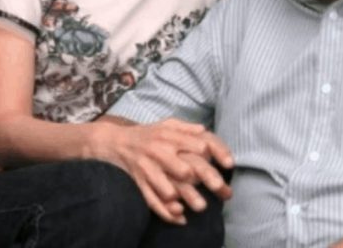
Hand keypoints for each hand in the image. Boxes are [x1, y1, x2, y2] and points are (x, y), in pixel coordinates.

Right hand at [105, 118, 232, 222]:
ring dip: (187, 198)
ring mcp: (149, 169)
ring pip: (170, 188)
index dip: (216, 154)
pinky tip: (180, 217)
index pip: (198, 145)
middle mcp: (160, 152)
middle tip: (223, 190)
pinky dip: (166, 211)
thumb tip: (204, 130)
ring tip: (202, 206)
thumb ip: (186, 128)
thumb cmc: (147, 134)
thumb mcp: (167, 124)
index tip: (229, 164)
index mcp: (170, 136)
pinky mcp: (139, 184)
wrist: (114, 142)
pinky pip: (153, 201)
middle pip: (188, 168)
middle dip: (207, 179)